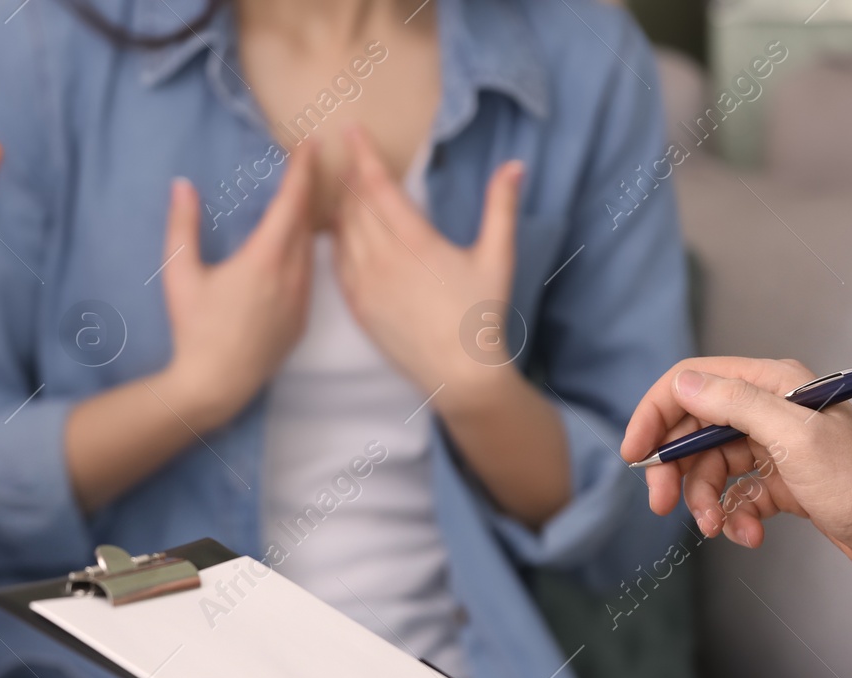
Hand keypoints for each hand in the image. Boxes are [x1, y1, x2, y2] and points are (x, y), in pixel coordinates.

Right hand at [155, 141, 316, 430]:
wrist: (215, 386)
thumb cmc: (194, 330)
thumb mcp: (179, 275)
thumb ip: (182, 227)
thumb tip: (182, 186)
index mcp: (264, 260)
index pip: (291, 204)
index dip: (302, 171)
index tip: (310, 145)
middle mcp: (291, 278)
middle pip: (306, 224)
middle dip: (305, 194)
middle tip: (303, 168)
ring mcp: (301, 302)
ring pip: (311, 252)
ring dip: (307, 226)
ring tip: (298, 206)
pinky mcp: (301, 323)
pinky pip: (309, 279)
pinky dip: (305, 257)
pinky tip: (293, 253)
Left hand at [331, 126, 522, 412]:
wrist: (459, 372)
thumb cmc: (482, 315)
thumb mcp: (497, 257)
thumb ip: (501, 208)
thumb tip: (514, 165)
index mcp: (415, 242)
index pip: (378, 187)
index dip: (363, 156)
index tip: (351, 130)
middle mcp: (383, 260)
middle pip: (356, 206)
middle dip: (351, 178)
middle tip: (348, 156)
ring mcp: (366, 285)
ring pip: (343, 233)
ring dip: (342, 207)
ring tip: (343, 188)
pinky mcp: (360, 307)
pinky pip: (339, 265)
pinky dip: (337, 242)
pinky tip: (340, 233)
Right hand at [622, 357, 851, 578]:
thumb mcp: (793, 437)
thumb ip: (735, 404)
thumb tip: (683, 384)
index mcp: (771, 386)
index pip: (692, 385)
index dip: (655, 415)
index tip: (635, 453)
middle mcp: (769, 412)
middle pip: (694, 432)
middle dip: (674, 471)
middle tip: (661, 505)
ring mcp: (774, 450)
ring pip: (711, 470)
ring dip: (706, 503)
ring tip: (718, 528)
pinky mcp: (782, 485)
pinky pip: (736, 497)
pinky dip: (735, 518)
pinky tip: (751, 536)